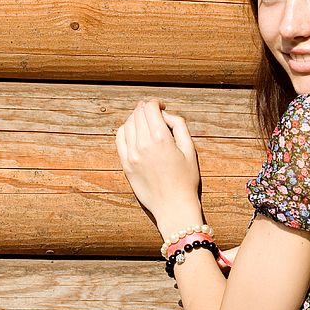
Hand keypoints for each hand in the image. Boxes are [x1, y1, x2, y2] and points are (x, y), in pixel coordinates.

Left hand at [115, 98, 201, 227]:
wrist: (174, 207)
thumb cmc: (186, 179)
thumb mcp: (190, 150)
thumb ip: (179, 126)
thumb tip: (165, 115)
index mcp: (161, 139)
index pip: (150, 108)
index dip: (156, 103)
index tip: (162, 106)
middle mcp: (143, 145)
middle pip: (138, 114)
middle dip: (146, 108)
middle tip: (154, 112)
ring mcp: (132, 155)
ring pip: (127, 124)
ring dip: (135, 118)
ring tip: (145, 121)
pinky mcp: (125, 165)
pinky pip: (119, 139)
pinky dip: (125, 130)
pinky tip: (133, 131)